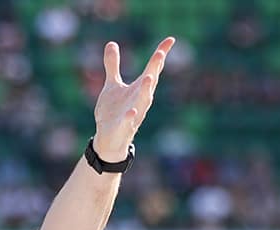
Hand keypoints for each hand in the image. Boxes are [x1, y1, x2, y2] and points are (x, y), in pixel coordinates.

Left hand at [92, 37, 174, 161]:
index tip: (170, 39)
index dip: (160, 54)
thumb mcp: (112, 86)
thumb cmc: (113, 112)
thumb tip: (111, 43)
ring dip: (145, 90)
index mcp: (138, 89)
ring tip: (148, 77)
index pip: (152, 69)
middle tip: (160, 53)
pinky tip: (132, 112)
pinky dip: (130, 117)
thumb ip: (112, 65)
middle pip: (150, 83)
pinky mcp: (124, 128)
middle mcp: (140, 100)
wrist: (108, 140)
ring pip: (143, 102)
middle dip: (155, 69)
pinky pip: (128, 123)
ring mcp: (134, 114)